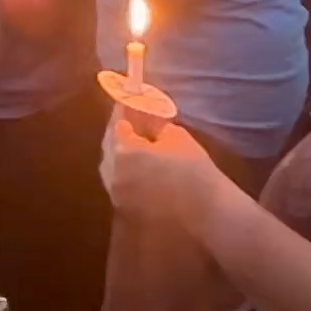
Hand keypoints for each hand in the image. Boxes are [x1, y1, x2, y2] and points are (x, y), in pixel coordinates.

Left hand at [101, 115, 222, 231]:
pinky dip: (124, 167)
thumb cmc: (191, 171)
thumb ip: (156, 126)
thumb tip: (146, 119)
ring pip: (111, 165)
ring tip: (134, 138)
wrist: (201, 215)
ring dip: (119, 149)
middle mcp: (112, 174)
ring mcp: (116, 195)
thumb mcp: (177, 139)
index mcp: (123, 153)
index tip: (128, 95)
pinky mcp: (124, 210)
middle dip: (118, 129)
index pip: (118, 124)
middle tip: (130, 115)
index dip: (124, 108)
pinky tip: (138, 163)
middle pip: (109, 145)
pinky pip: (118, 180)